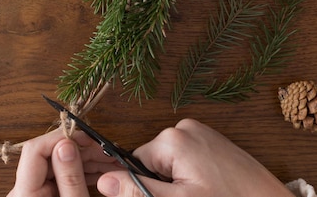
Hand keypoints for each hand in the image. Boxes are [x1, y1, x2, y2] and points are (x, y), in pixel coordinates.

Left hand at [7, 128, 117, 196]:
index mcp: (24, 194)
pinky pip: (62, 176)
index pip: (34, 150)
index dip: (59, 137)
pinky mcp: (45, 195)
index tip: (83, 136)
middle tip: (105, 150)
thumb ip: (70, 177)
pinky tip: (102, 170)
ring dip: (86, 159)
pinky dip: (82, 171)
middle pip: (49, 155)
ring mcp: (35, 192)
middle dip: (80, 148)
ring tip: (111, 161)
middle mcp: (25, 190)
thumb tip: (66, 143)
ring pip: (59, 164)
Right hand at [97, 118, 294, 196]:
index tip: (166, 195)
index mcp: (173, 138)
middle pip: (153, 160)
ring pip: (170, 160)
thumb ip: (138, 190)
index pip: (136, 161)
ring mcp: (201, 131)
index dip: (145, 185)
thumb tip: (103, 181)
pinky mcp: (212, 139)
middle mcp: (185, 127)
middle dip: (164, 182)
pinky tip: (209, 186)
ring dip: (178, 180)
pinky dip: (192, 173)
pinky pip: (187, 156)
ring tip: (203, 192)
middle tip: (190, 195)